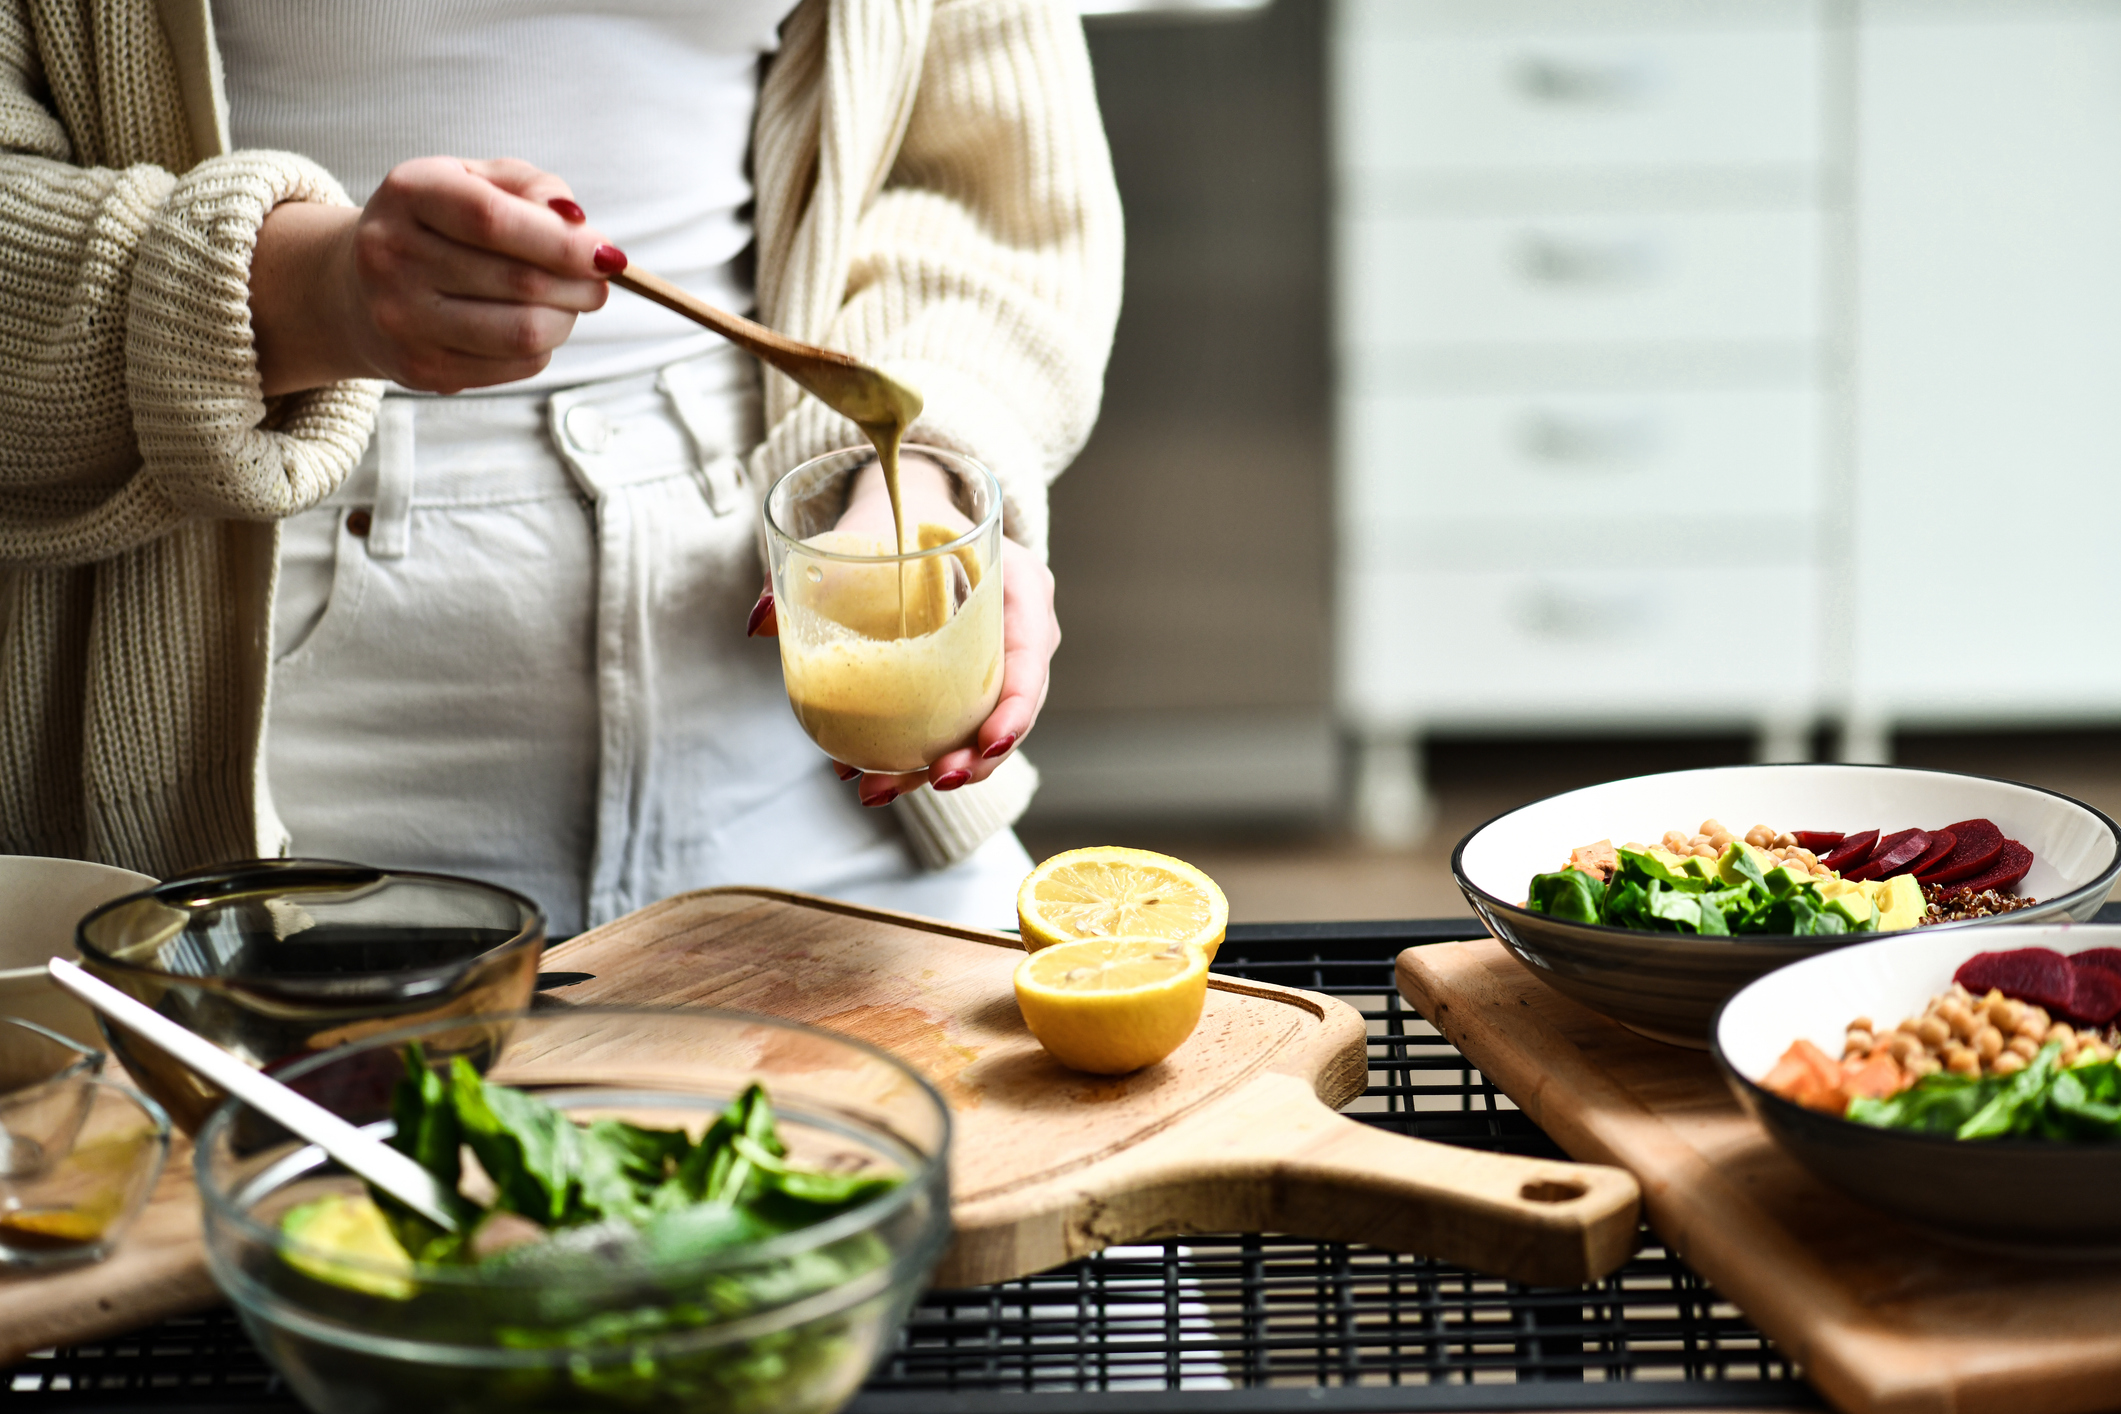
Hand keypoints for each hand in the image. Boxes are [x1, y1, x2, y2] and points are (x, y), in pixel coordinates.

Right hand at [249, 157, 618, 395]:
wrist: (357, 284)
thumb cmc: (439, 224)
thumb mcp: (476, 181)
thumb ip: (534, 188)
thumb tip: (581, 226)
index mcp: (409, 193)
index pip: (495, 221)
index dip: (563, 242)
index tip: (608, 254)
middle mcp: (393, 256)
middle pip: (521, 282)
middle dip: (581, 285)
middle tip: (598, 281)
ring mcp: (402, 319)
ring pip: (524, 333)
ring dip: (568, 320)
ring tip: (569, 303)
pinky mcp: (422, 370)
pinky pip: (517, 366)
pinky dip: (543, 347)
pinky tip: (530, 325)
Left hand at [746, 457, 1060, 804]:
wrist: (910, 509)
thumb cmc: (899, 512)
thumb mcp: (867, 527)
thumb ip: (816, 566)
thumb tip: (760, 622)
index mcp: (1019, 585)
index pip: (1031, 655)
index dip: (1016, 706)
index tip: (985, 742)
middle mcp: (1020, 628)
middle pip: (1015, 707)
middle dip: (979, 756)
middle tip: (935, 781)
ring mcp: (1000, 658)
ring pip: (985, 727)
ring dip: (941, 768)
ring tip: (881, 792)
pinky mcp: (973, 679)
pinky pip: (958, 723)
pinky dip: (919, 752)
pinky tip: (871, 775)